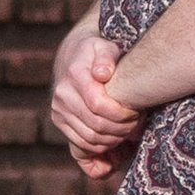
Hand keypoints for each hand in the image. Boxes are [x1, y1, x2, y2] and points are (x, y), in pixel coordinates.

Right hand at [50, 18, 139, 171]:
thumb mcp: (105, 46)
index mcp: (75, 74)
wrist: (73, 56)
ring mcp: (58, 110)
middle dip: (121, 129)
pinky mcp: (58, 120)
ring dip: (113, 141)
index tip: (136, 112)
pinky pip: (80, 144)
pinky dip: (100, 148)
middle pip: (95, 125)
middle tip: (136, 123)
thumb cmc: (97, 52)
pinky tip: (114, 139)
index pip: (98, 105)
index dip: (121, 115)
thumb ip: (106, 57)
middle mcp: (62, 94)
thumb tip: (102, 74)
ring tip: (128, 130)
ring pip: (89, 139)